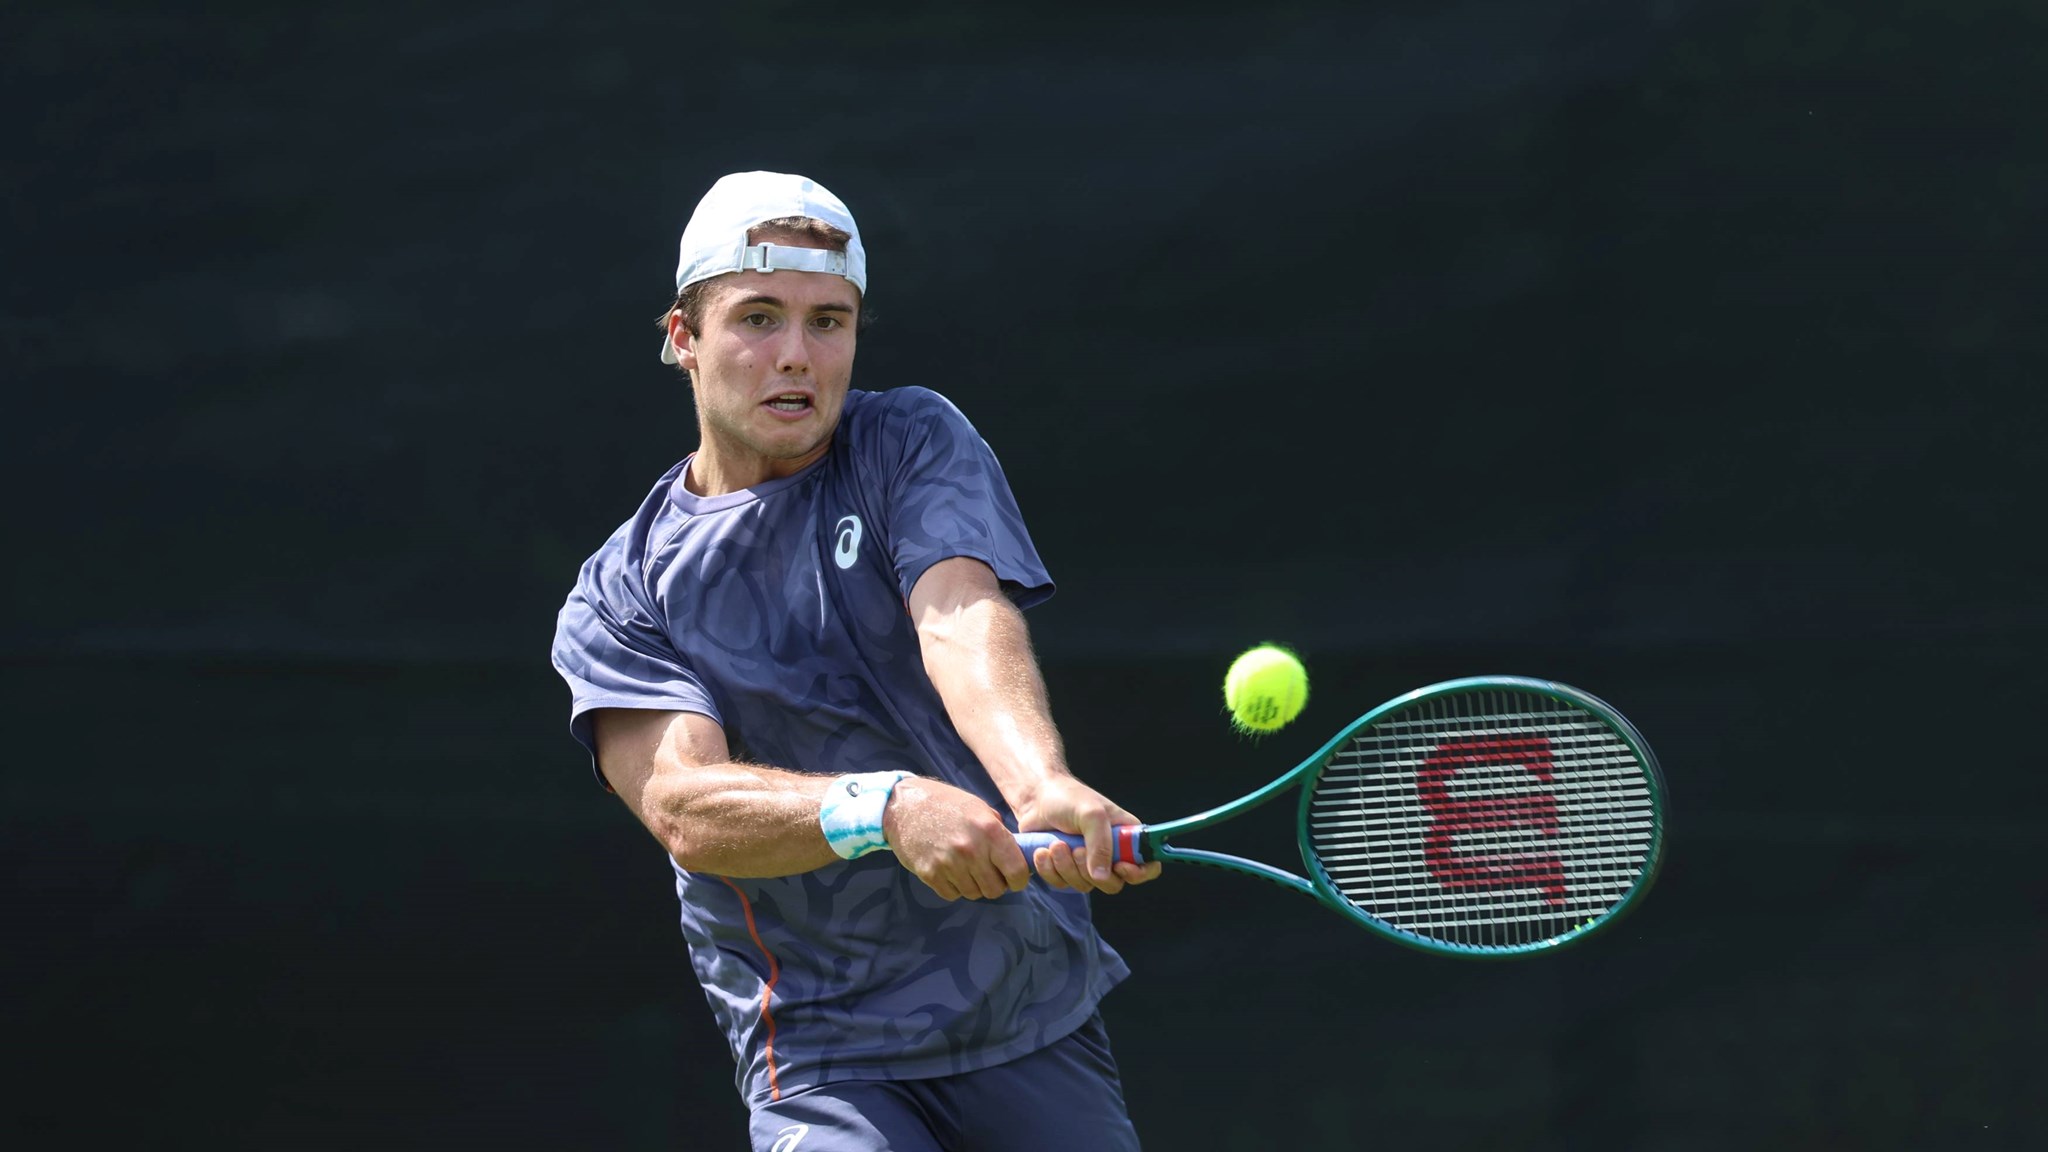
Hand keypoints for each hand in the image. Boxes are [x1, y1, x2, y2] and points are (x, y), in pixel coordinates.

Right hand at [882, 777, 1030, 900]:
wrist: (904, 806)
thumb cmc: (946, 804)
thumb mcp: (979, 809)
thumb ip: (998, 833)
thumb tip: (1016, 856)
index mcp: (989, 831)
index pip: (1017, 872)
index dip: (1019, 879)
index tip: (1014, 878)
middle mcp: (971, 850)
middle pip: (995, 890)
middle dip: (995, 884)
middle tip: (988, 873)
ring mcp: (949, 864)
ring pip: (974, 894)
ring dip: (974, 886)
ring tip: (966, 869)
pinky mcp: (930, 874)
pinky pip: (952, 894)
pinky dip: (954, 887)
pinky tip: (950, 871)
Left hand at [1014, 775, 1163, 894]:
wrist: (1035, 797)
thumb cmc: (1068, 797)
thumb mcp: (1091, 815)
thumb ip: (1101, 845)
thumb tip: (1102, 877)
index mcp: (1126, 837)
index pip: (1148, 866)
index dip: (1139, 873)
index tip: (1120, 866)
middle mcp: (1110, 853)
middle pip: (1113, 883)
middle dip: (1091, 870)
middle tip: (1077, 850)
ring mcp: (1087, 864)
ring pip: (1085, 885)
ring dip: (1066, 868)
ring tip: (1055, 844)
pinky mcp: (1065, 869)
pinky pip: (1062, 884)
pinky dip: (1050, 870)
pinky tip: (1043, 851)